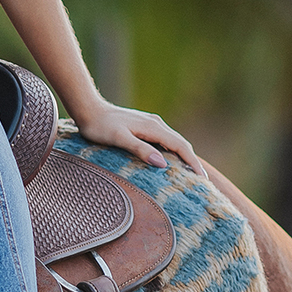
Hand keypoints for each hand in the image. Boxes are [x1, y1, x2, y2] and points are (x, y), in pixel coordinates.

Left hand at [71, 99, 205, 176]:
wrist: (89, 110)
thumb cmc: (100, 127)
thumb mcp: (119, 139)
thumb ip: (140, 149)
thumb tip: (162, 163)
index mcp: (153, 127)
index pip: (180, 146)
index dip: (192, 163)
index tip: (202, 178)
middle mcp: (156, 124)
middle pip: (181, 144)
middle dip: (192, 162)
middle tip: (202, 182)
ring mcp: (151, 124)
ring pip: (174, 142)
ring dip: (184, 157)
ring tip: (191, 175)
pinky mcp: (145, 126)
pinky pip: (165, 141)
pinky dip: (173, 152)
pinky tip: (171, 162)